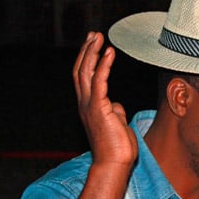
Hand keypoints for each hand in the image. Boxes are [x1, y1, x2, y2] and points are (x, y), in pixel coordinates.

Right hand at [73, 32, 137, 166]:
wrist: (114, 163)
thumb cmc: (117, 147)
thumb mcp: (116, 124)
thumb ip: (114, 111)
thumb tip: (116, 105)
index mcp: (88, 107)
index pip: (84, 78)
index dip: (88, 60)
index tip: (95, 45)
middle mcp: (85, 104)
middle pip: (80, 71)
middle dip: (87, 51)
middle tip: (93, 35)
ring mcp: (90, 106)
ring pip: (86, 72)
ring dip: (92, 53)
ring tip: (99, 37)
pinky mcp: (99, 108)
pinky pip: (99, 81)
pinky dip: (104, 65)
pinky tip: (109, 52)